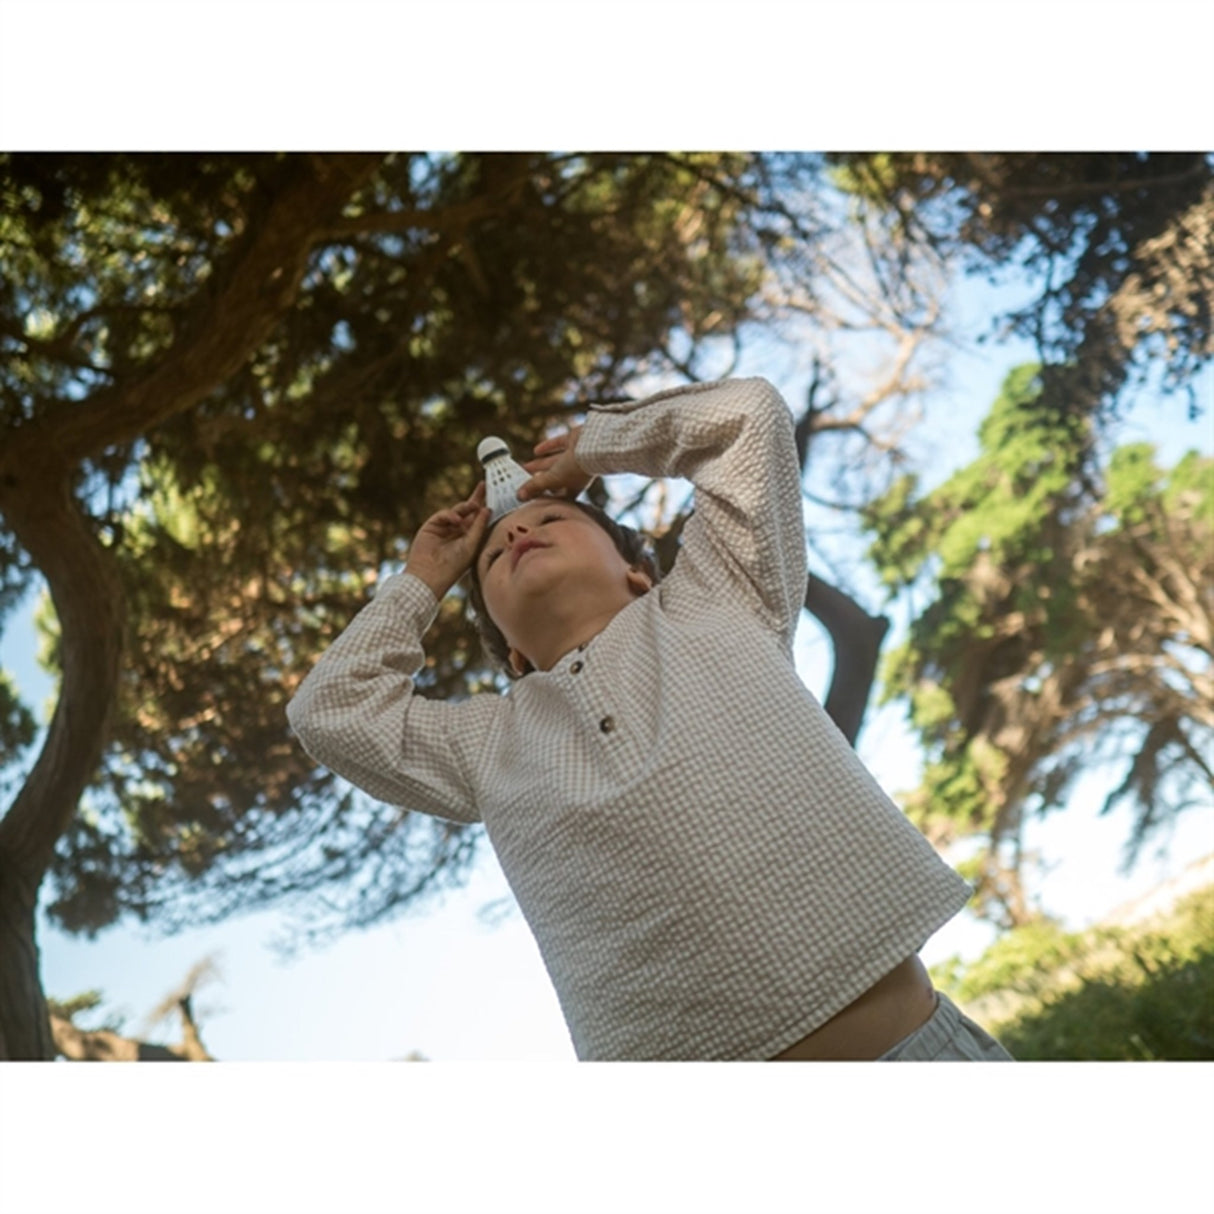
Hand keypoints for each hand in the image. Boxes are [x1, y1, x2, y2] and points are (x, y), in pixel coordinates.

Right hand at [405, 482, 489, 597]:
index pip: (480, 519)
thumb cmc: (454, 565)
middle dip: (477, 498)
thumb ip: (478, 526)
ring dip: (466, 506)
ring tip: (473, 505)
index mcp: (471, 538)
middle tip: (484, 485)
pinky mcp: (433, 525)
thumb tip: (487, 508)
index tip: (496, 495)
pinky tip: (456, 521)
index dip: (486, 507)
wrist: (430, 574)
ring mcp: (445, 527)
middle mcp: (459, 531)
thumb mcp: (471, 545)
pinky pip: (444, 514)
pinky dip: (451, 515)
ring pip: (458, 510)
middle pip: (469, 511)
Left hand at [518, 425, 591, 500]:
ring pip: (554, 462)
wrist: (593, 445)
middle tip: (523, 481)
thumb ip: (535, 487)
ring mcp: (576, 456)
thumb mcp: (552, 480)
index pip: (559, 495)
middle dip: (538, 479)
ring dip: (540, 464)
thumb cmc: (577, 468)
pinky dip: (548, 447)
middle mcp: (576, 472)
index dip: (546, 497)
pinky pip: (559, 444)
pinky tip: (536, 450)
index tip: (532, 497)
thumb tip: (519, 497)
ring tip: (525, 466)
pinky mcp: (574, 441)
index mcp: (574, 487)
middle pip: (554, 478)